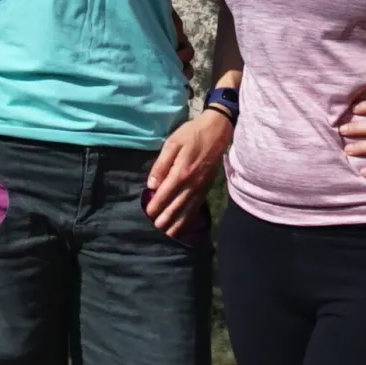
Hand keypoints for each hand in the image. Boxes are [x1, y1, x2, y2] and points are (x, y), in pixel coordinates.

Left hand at [143, 108, 230, 238]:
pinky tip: (184, 224)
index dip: (156, 205)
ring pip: (188, 209)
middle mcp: (192, 184)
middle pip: (177, 205)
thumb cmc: (191, 134)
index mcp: (181, 172)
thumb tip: (152, 184)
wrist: (218, 131)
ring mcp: (201, 187)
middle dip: (166, 218)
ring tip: (168, 233)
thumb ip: (161, 164)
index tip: (148, 214)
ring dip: (178, 222)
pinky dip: (190, 217)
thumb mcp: (172, 143)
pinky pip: (197, 206)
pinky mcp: (206, 187)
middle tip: (156, 229)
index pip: (165, 193)